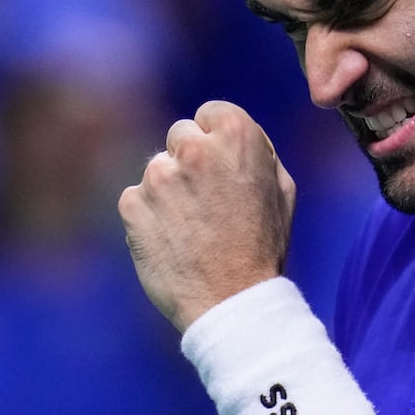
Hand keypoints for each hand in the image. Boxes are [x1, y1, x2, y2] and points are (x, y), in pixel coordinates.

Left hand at [119, 100, 296, 331]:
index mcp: (236, 135)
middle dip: (189, 160)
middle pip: (179, 135)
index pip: (209, 113)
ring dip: (168, 192)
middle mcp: (194, 147)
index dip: (215, 140)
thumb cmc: (262, 246)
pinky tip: (171, 241)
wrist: (232, 301)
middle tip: (206, 202)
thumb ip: (256, 151)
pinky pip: (136, 200)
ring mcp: (159, 176)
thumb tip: (228, 135)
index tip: (219, 166)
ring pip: (157, 170)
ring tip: (191, 228)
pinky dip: (148, 218)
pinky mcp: (132, 205)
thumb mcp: (281, 189)